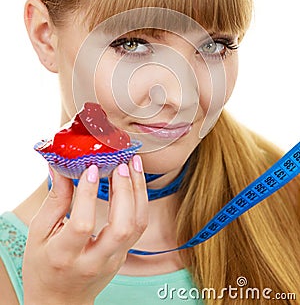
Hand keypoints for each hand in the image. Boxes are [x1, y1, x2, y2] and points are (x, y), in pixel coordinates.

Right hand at [23, 156, 147, 304]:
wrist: (60, 301)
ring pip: (137, 225)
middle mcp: (94, 260)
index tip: (92, 168)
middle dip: (124, 191)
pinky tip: (135, 179)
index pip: (83, 224)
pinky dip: (140, 199)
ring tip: (134, 164)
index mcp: (65, 255)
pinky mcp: (124, 255)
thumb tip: (62, 167)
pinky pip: (138, 226)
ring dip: (139, 191)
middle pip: (121, 227)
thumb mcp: (39, 233)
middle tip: (121, 164)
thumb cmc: (44, 264)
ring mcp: (113, 260)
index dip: (89, 194)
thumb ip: (55, 200)